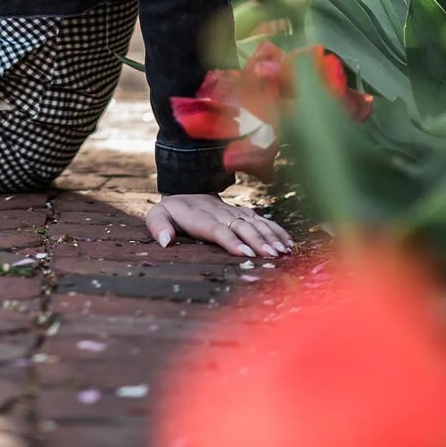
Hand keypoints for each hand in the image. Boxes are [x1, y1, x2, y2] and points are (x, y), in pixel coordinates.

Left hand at [146, 194, 293, 258]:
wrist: (187, 190)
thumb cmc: (172, 210)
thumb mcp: (158, 215)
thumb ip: (159, 226)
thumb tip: (166, 242)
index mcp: (199, 216)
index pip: (217, 228)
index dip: (231, 240)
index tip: (245, 253)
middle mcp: (220, 212)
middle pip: (240, 226)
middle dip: (257, 241)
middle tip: (271, 256)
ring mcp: (233, 211)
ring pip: (254, 222)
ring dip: (270, 236)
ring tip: (283, 251)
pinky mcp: (243, 213)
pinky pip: (261, 219)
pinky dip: (276, 230)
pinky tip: (288, 242)